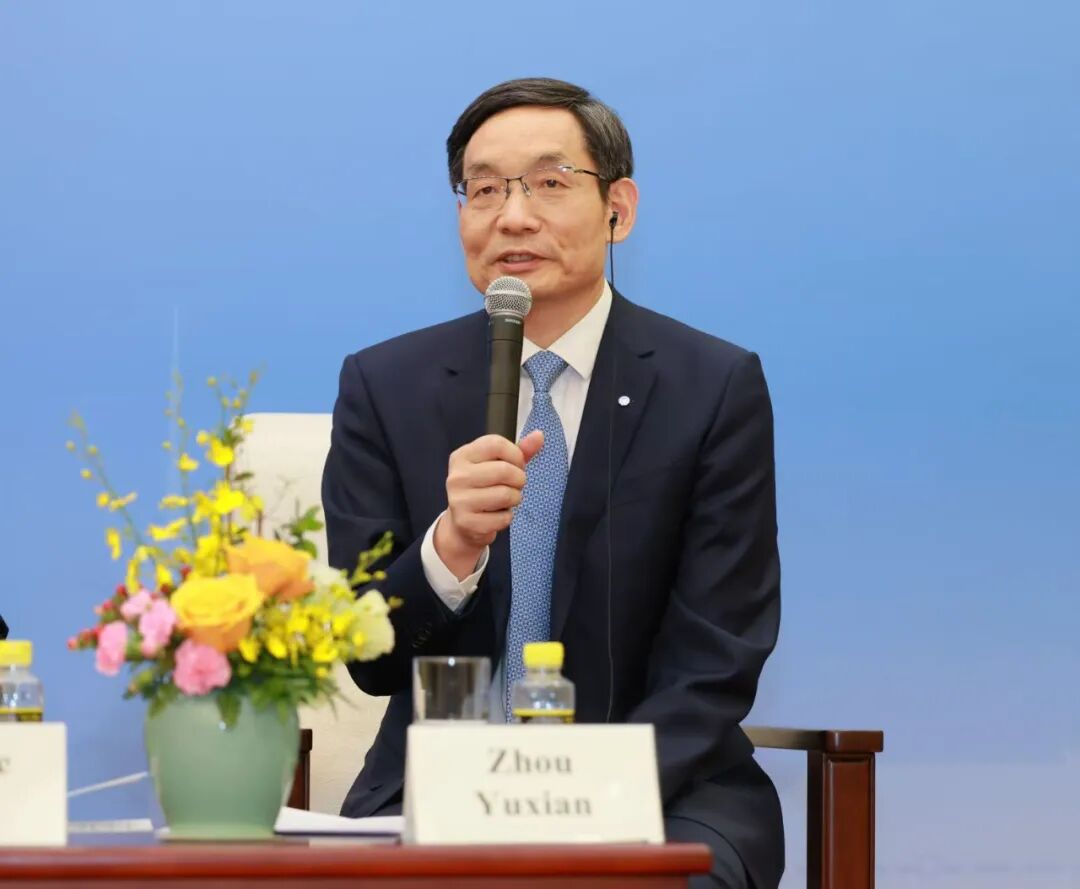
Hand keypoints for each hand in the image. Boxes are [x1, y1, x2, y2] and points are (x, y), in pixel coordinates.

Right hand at [434, 430, 544, 579]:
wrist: (463, 522)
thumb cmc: (484, 488)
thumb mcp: (498, 465)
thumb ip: (520, 450)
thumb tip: (539, 435)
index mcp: (462, 456)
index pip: (496, 444)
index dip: (515, 455)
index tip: (516, 465)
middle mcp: (457, 476)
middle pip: (504, 470)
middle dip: (519, 479)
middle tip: (514, 485)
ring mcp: (459, 500)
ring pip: (505, 495)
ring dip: (514, 499)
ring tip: (506, 500)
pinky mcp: (466, 522)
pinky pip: (502, 518)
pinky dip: (506, 518)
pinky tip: (496, 515)